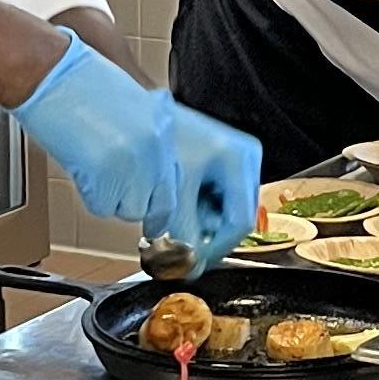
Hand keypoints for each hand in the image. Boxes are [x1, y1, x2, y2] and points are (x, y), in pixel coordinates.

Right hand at [11, 31, 175, 233]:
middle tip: (116, 190)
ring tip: (93, 169)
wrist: (50, 73)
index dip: (158, 196)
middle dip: (137, 202)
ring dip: (111, 197)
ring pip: (130, 209)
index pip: (174, 182)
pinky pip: (103, 206)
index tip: (151, 206)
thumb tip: (149, 163)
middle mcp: (154, 148)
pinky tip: (81, 169)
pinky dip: (90, 195)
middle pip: (159, 203)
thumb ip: (147, 134)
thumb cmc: (79, 81)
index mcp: (162, 128)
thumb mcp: (131, 102)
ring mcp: (133, 164)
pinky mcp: (106, 177)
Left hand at [163, 103, 261, 269]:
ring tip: (170, 221)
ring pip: (221, 210)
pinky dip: (193, 209)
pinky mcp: (217, 163)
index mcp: (240, 160)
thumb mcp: (173, 191)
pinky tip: (174, 208)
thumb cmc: (158, 138)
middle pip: (233, 217)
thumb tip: (189, 266)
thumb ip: (182, 232)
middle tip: (177, 244)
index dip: (216, 248)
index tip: (194, 262)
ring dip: (197, 223)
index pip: (240, 221)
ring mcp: (232, 160)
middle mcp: (243, 159)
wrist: (135, 113)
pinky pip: (212, 198)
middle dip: (204, 235)